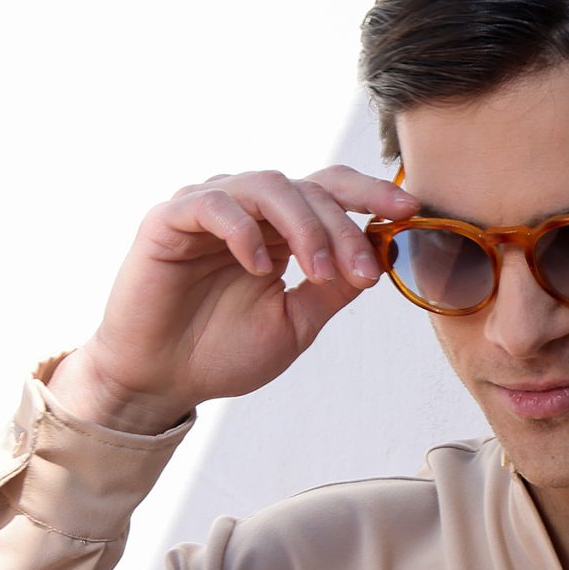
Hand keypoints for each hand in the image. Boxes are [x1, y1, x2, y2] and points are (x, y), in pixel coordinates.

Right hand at [51, 166, 422, 432]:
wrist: (158, 382)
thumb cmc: (219, 354)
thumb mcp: (293, 324)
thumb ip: (331, 289)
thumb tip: (378, 254)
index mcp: (278, 230)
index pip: (329, 191)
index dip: (369, 196)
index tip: (410, 214)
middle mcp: (246, 209)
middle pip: (308, 189)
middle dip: (343, 229)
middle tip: (363, 272)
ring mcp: (208, 208)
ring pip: (269, 187)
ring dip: (304, 227)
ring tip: (318, 272)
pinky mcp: (170, 219)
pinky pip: (215, 204)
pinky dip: (244, 231)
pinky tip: (260, 268)